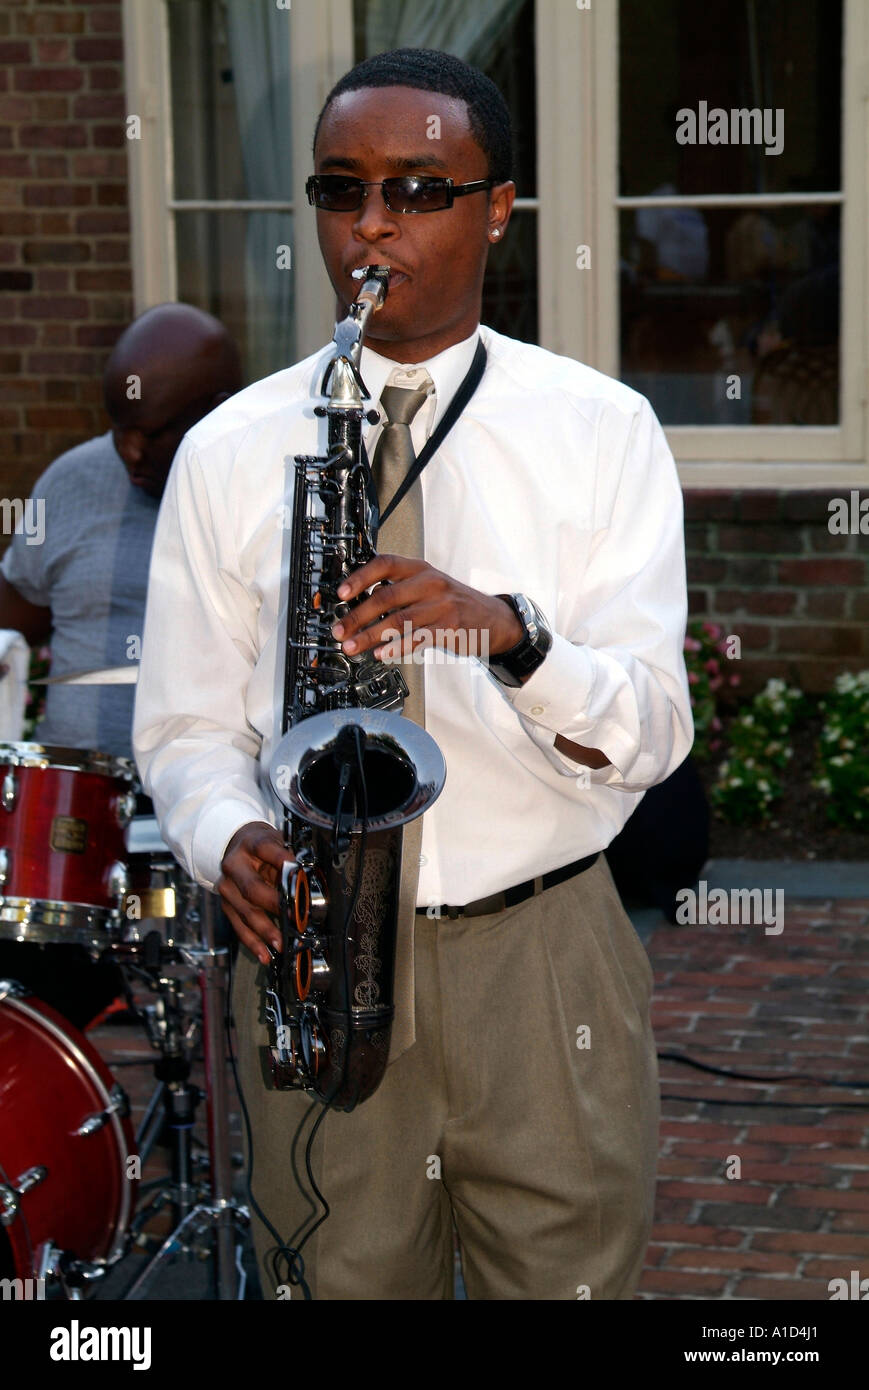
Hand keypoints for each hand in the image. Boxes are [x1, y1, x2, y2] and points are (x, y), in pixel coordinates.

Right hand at [217, 821, 295, 964]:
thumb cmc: (261, 846)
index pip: (266, 849)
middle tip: (293, 919)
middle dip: (274, 906)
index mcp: (251, 844)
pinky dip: (253, 942)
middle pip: (252, 888)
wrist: (234, 845)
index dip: (282, 860)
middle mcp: (235, 866)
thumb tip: (307, 881)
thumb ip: (289, 860)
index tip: (299, 873)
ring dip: (265, 931)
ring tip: (281, 944)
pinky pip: (239, 925)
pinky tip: (264, 954)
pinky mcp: (226, 904)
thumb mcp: (276, 842)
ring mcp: (227, 887)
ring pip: (246, 911)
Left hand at [329, 555, 522, 660]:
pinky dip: (396, 647)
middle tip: (339, 630)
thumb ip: (400, 591)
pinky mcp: (449, 627)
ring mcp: (441, 605)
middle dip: (356, 616)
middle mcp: (430, 583)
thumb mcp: (429, 587)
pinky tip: (382, 655)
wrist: (494, 620)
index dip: (360, 577)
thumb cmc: (454, 604)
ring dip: (370, 636)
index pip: (385, 564)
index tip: (340, 593)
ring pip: (397, 620)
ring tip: (353, 647)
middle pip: (385, 596)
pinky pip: (417, 638)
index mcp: (420, 569)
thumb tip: (360, 606)